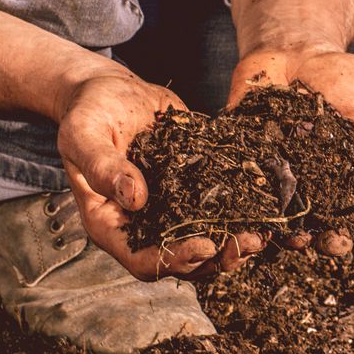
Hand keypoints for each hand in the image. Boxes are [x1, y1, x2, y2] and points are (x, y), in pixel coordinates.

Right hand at [56, 71, 263, 278]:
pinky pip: (219, 211)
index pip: (143, 260)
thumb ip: (103, 166)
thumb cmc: (89, 114)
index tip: (205, 245)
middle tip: (249, 242)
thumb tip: (135, 198)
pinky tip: (269, 207)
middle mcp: (143, 226)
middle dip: (218, 258)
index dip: (175, 259)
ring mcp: (171, 211)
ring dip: (236, 244)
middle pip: (182, 262)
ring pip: (207, 244)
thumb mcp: (84, 134)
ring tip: (263, 234)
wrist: (112, 92)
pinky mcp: (194, 190)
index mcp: (111, 223)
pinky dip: (244, 214)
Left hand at [229, 45, 353, 254]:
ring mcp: (286, 186)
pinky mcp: (252, 173)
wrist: (295, 52)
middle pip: (331, 231)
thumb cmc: (348, 81)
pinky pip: (251, 198)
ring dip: (295, 238)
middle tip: (335, 240)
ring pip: (290, 225)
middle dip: (335, 242)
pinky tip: (259, 216)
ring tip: (297, 237)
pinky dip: (253, 210)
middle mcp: (323, 193)